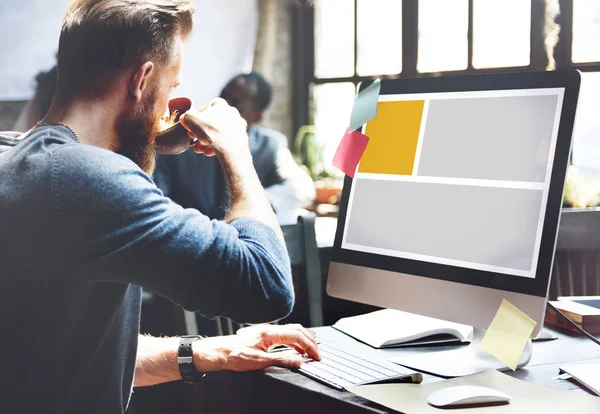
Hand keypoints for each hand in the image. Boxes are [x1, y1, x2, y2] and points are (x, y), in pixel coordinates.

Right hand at [179, 98, 248, 158]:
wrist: (231, 147)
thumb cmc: (211, 130)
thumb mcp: (190, 119)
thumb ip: (186, 116)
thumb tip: (185, 118)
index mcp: (221, 104)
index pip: (206, 108)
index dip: (196, 118)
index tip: (190, 127)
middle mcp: (232, 113)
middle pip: (212, 123)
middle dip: (201, 133)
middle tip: (193, 140)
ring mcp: (238, 126)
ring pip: (219, 133)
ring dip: (207, 142)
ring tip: (200, 149)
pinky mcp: (242, 139)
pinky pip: (226, 142)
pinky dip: (217, 147)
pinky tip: (209, 153)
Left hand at [193, 324, 319, 372]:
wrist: (219, 352)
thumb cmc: (234, 355)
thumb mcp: (259, 362)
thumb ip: (280, 360)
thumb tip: (298, 361)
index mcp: (270, 333)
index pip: (297, 336)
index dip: (309, 346)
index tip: (316, 356)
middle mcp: (269, 329)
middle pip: (297, 329)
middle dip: (310, 341)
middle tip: (317, 353)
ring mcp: (267, 331)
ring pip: (291, 330)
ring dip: (303, 339)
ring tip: (311, 350)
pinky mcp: (264, 335)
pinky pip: (285, 334)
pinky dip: (295, 340)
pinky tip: (296, 348)